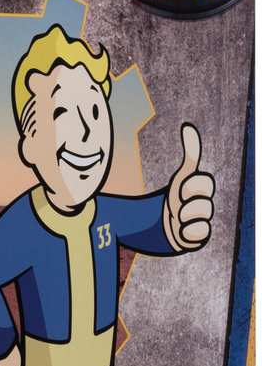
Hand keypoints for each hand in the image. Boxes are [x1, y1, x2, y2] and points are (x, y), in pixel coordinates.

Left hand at [164, 124, 214, 250]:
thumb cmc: (173, 199)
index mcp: (201, 190)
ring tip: (176, 220)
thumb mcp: (180, 177)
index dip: (191, 185)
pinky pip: (201, 234)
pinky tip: (180, 231)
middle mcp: (205, 205)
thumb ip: (191, 155)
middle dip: (187, 203)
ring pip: (203, 218)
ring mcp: (203, 222)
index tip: (178, 189)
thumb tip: (188, 127)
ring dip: (184, 218)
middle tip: (176, 206)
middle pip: (205, 201)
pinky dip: (188, 233)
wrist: (159, 224)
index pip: (206, 182)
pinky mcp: (199, 238)